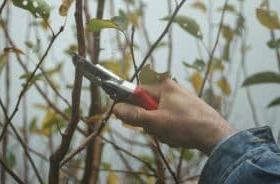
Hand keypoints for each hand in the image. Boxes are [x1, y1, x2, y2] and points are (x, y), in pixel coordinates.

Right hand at [113, 79, 235, 154]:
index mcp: (163, 86)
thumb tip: (116, 108)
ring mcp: (178, 99)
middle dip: (147, 119)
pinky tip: (176, 134)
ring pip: (156, 113)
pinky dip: (167, 127)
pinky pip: (167, 117)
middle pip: (146, 103)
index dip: (130, 105)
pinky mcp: (184, 109)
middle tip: (155, 128)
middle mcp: (171, 89)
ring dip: (157, 126)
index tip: (128, 117)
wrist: (215, 135)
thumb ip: (134, 115)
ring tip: (168, 133)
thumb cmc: (186, 126)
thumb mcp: (155, 122)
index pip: (136, 91)